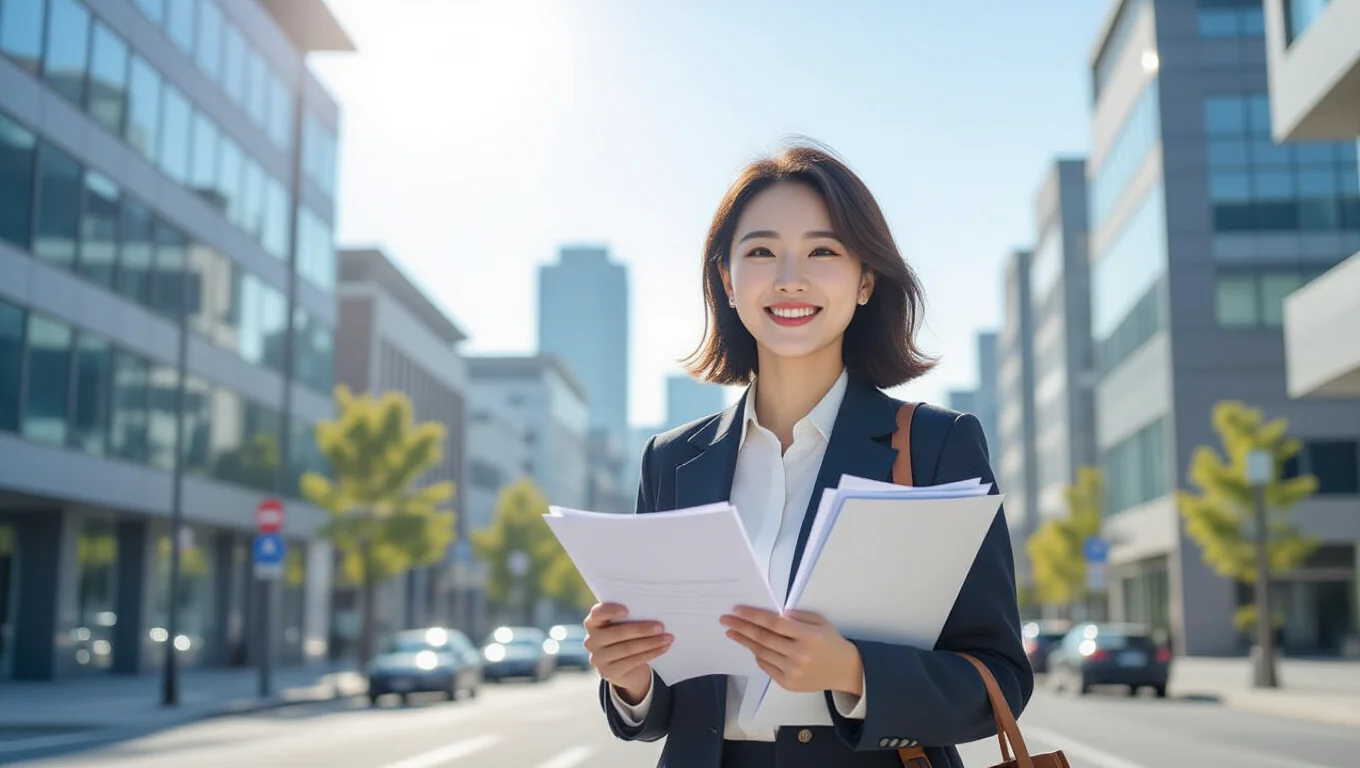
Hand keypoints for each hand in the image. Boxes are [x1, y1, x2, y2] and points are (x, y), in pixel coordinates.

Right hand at [582, 602, 672, 702]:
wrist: (627, 667)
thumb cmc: (628, 637)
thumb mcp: (625, 625)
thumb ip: (631, 617)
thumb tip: (654, 610)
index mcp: (593, 623)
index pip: (597, 613)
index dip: (610, 611)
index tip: (627, 610)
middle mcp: (591, 641)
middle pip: (616, 633)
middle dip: (641, 629)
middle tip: (661, 626)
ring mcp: (597, 658)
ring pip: (627, 648)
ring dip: (650, 642)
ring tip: (668, 638)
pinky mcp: (608, 672)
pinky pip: (632, 661)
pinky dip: (651, 653)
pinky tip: (663, 648)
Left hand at [721, 607, 862, 694]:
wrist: (844, 670)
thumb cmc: (830, 642)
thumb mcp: (819, 622)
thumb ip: (796, 616)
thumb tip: (771, 614)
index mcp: (808, 636)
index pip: (774, 624)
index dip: (753, 616)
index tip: (737, 610)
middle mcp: (799, 655)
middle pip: (763, 639)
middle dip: (741, 627)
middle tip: (725, 619)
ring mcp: (793, 672)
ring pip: (762, 653)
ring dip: (745, 641)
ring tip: (732, 632)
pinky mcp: (789, 684)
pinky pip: (767, 667)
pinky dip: (757, 655)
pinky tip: (750, 646)